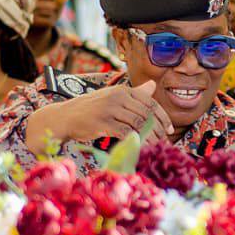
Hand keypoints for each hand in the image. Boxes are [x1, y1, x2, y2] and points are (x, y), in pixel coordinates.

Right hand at [26, 81, 173, 153]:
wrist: (64, 117)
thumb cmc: (91, 109)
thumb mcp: (112, 97)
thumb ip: (134, 93)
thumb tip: (152, 85)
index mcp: (123, 90)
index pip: (150, 103)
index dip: (163, 117)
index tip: (170, 130)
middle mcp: (117, 97)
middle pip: (147, 114)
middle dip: (158, 130)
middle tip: (164, 142)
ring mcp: (110, 109)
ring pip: (138, 124)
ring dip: (149, 138)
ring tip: (155, 147)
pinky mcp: (103, 123)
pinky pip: (126, 134)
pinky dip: (136, 142)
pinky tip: (141, 149)